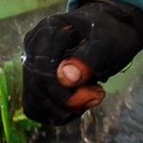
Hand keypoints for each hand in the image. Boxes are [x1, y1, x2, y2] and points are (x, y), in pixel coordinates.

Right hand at [20, 0, 142, 124]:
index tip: (93, 96)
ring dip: (62, 111)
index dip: (63, 92)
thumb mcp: (107, 43)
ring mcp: (32, 63)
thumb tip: (66, 78)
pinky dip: (57, 112)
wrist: (111, 30)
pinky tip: (80, 104)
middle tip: (98, 97)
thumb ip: (88, 59)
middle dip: (67, 103)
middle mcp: (33, 47)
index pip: (41, 71)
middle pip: (36, 88)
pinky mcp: (36, 79)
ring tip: (91, 99)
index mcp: (47, 31)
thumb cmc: (111, 33)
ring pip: (34, 102)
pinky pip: (36, 106)